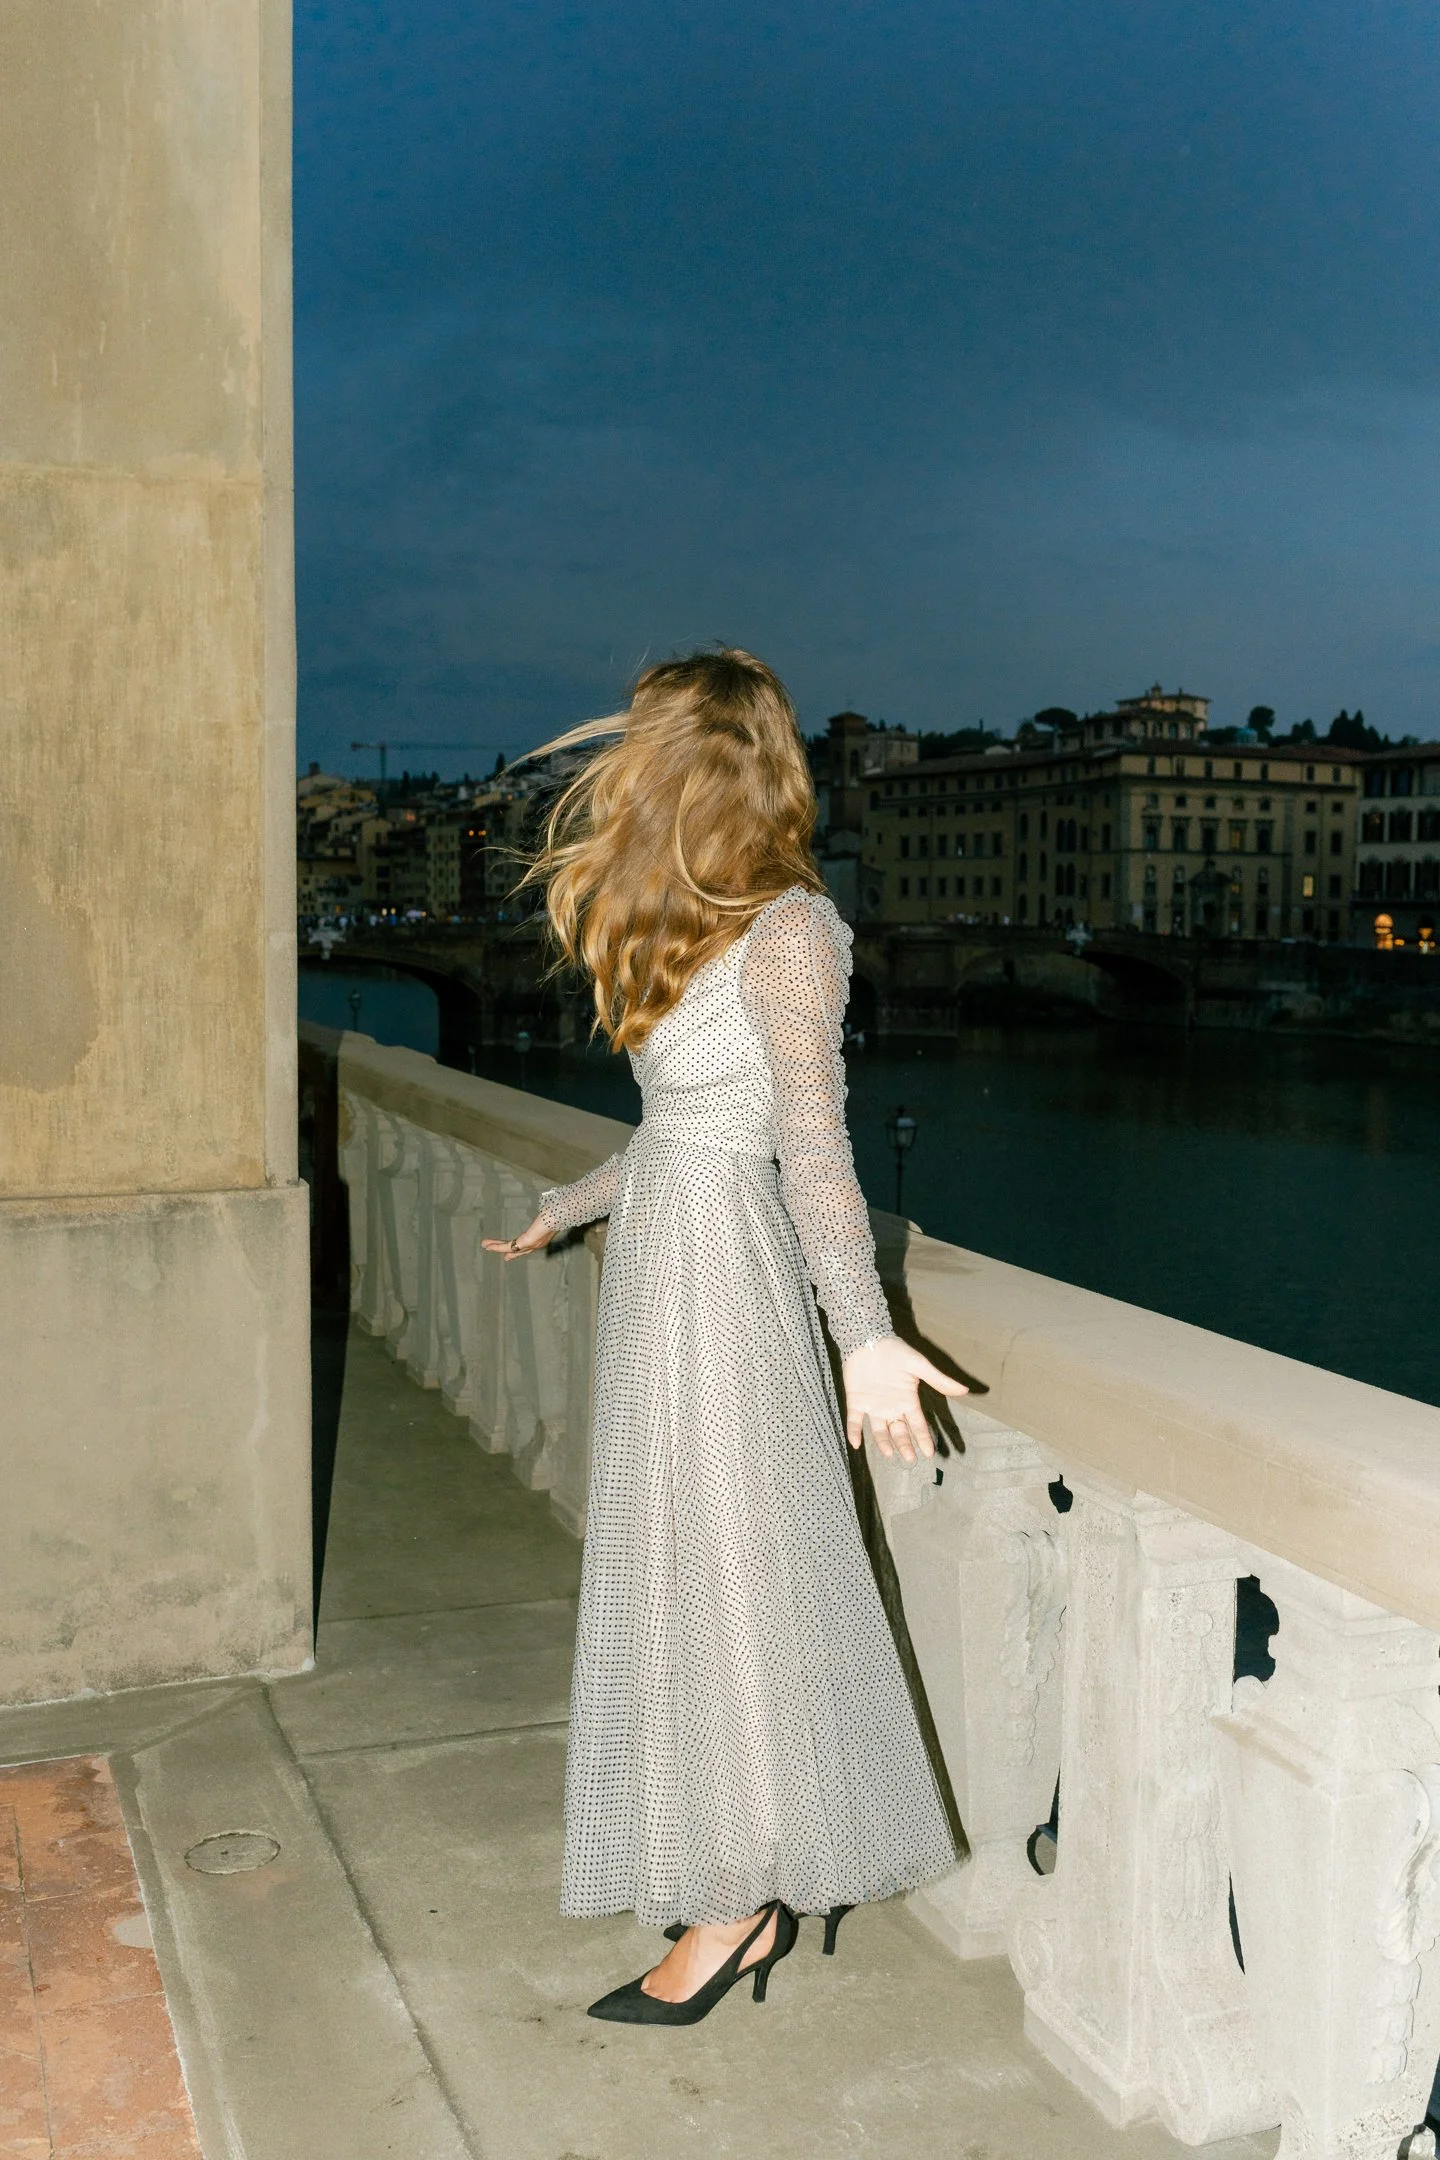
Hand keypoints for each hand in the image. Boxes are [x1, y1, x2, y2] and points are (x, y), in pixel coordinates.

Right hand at [481, 1212, 554, 1260]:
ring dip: (496, 1247)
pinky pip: (508, 1246)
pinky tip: (488, 1245)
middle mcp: (537, 1243)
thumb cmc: (557, 1211)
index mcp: (542, 1237)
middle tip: (503, 1258)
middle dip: (509, 1253)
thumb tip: (549, 1202)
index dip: (518, 1250)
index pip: (527, 1245)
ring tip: (485, 1246)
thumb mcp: (549, 1212)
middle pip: (518, 1250)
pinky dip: (497, 1246)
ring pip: (511, 1248)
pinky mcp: (527, 1242)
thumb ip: (546, 1211)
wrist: (560, 1214)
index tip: (511, 1255)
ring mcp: (532, 1244)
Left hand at [841, 1335, 968, 1462]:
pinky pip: (854, 1420)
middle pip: (899, 1431)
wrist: (868, 1338)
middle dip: (905, 1445)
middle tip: (910, 1458)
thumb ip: (938, 1380)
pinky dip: (854, 1432)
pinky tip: (856, 1443)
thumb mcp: (919, 1365)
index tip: (930, 1453)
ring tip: (890, 1454)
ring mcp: (873, 1405)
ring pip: (879, 1430)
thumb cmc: (895, 1350)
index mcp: (907, 1400)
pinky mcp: (856, 1401)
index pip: (917, 1424)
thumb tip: (964, 1390)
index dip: (924, 1438)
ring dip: (883, 1443)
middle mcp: (891, 1407)